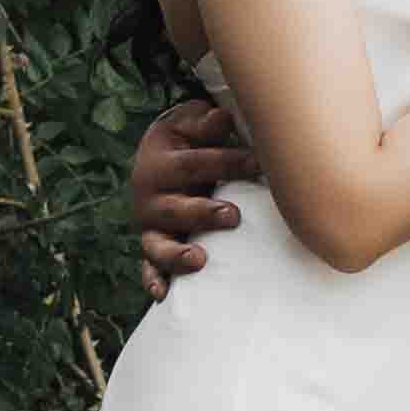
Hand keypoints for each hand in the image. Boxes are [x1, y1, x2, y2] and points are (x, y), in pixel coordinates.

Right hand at [131, 89, 254, 296]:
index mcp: (160, 162)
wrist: (158, 156)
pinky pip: (149, 268)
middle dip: (202, 213)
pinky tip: (164, 295)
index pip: (195, 163)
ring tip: (200, 259)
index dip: (227, 163)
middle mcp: (150, 196)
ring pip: (157, 244)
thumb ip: (207, 123)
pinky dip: (154, 281)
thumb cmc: (188, 139)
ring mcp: (150, 226)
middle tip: (233, 215)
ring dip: (177, 254)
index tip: (260, 164)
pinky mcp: (152, 246)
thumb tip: (223, 116)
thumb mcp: (191, 122)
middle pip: (175, 208)